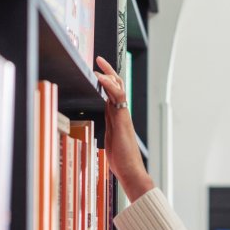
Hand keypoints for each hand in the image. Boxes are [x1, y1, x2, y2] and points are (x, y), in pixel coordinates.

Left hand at [94, 56, 153, 201]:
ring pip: (118, 88)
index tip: (98, 71)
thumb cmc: (121, 160)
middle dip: (109, 71)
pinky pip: (117, 97)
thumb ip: (109, 127)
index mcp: (117, 117)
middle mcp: (122, 113)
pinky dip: (109, 86)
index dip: (106, 81)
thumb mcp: (110, 140)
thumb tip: (105, 120)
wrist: (130, 171)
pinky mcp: (122, 119)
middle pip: (117, 86)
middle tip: (99, 59)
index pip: (112, 94)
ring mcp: (123, 115)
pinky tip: (100, 78)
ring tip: (100, 62)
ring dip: (109, 74)